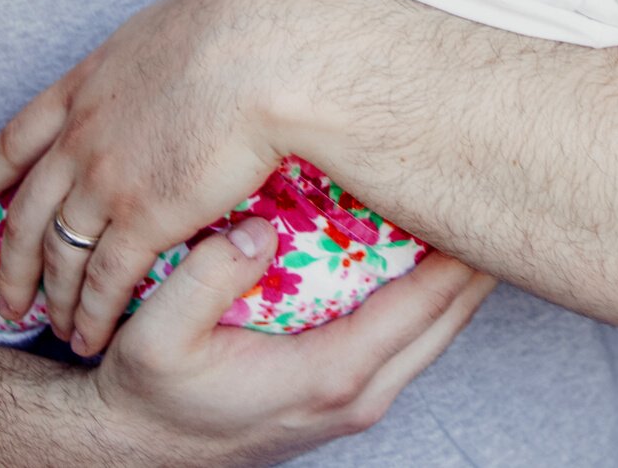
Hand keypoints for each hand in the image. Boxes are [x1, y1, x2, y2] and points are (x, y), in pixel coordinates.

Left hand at [0, 0, 310, 355]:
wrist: (264, 54)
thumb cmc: (245, 28)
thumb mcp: (175, 27)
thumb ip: (157, 57)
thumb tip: (179, 60)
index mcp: (90, 84)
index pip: (21, 134)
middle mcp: (83, 135)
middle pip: (27, 210)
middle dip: (9, 261)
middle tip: (2, 297)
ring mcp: (106, 179)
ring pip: (59, 253)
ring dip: (52, 297)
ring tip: (49, 328)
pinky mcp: (144, 218)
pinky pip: (105, 279)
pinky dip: (93, 313)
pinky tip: (90, 336)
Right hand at [93, 215, 495, 461]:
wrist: (131, 451)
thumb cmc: (146, 393)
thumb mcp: (155, 337)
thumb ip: (205, 278)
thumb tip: (258, 226)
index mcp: (332, 375)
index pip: (427, 301)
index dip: (459, 243)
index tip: (476, 181)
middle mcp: (361, 393)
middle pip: (452, 314)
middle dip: (476, 249)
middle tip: (487, 176)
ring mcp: (360, 399)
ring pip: (439, 327)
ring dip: (457, 270)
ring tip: (466, 198)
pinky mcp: (348, 394)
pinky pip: (411, 335)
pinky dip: (429, 289)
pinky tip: (422, 241)